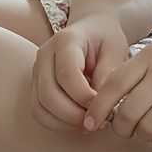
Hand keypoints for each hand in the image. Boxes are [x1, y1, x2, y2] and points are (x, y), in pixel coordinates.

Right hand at [30, 13, 129, 131]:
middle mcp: (44, 54)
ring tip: (90, 123)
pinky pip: (39, 111)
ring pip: (40, 106)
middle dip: (74, 115)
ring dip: (65, 122)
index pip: (67, 74)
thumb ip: (109, 76)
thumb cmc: (105, 40)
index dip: (84, 97)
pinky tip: (78, 122)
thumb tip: (103, 106)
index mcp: (65, 41)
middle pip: (48, 94)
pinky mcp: (36, 85)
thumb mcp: (115, 51)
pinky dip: (57, 123)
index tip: (106, 109)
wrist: (92, 29)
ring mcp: (36, 70)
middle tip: (99, 122)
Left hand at [83, 21, 151, 148]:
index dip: (96, 109)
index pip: (111, 86)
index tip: (90, 124)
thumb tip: (107, 99)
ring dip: (142, 136)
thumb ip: (137, 70)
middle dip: (119, 128)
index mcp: (149, 57)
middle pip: (126, 113)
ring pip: (147, 128)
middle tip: (123, 131)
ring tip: (146, 132)